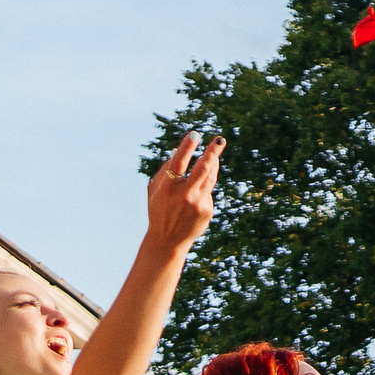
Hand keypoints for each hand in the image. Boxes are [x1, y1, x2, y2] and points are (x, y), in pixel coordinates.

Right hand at [147, 131, 222, 251]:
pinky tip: (196, 192)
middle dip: (213, 152)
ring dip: (214, 163)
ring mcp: (198, 202)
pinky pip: (208, 191)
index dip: (187, 147)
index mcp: (167, 187)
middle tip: (220, 139)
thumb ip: (164, 172)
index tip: (195, 134)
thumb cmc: (158, 209)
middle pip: (202, 168)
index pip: (179, 162)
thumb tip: (178, 151)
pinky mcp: (207, 210)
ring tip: (215, 152)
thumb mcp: (154, 190)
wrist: (168, 240)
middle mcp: (184, 194)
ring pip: (210, 177)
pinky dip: (204, 186)